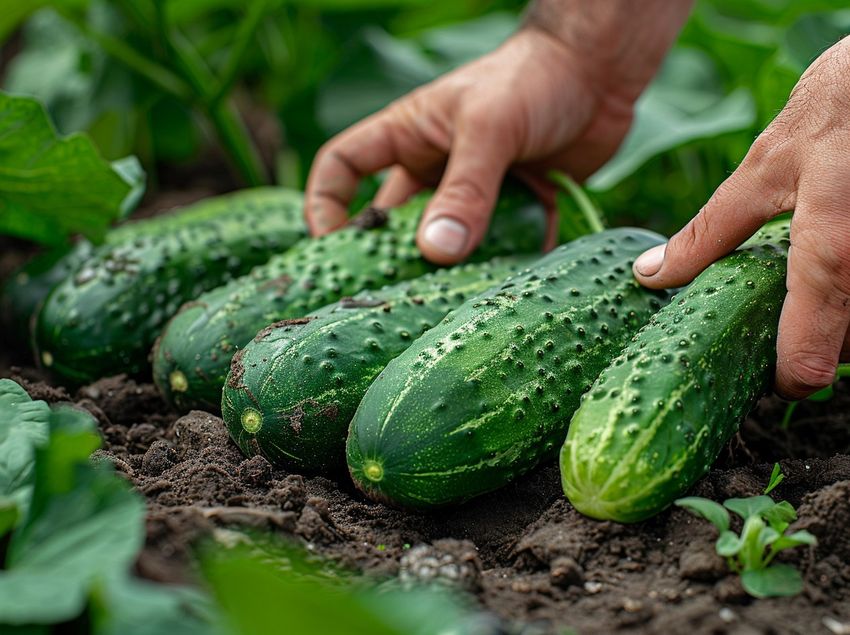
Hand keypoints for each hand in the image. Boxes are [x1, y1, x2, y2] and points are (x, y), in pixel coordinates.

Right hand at [305, 0, 691, 264]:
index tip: (328, 246)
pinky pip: (501, 248)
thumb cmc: (531, 78)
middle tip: (392, 298)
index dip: (325, 204)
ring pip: (449, 242)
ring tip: (450, 306)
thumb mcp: (489, 127)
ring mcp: (475, 191)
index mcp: (408, 137)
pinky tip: (508, 293)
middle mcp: (434, 168)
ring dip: (450, 273)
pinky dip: (505, 270)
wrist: (599, 69)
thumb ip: (465, 189)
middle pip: (395, 222)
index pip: (344, 168)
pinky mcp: (516, 207)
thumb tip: (436, 251)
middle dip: (392, 258)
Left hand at [634, 36, 849, 398]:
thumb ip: (709, 233)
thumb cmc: (836, 110)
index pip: (812, 356)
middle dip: (817, 348)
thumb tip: (650, 275)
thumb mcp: (762, 170)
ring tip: (809, 298)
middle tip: (781, 330)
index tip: (773, 379)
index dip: (788, 380)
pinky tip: (838, 275)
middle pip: (847, 351)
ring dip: (840, 324)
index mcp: (830, 252)